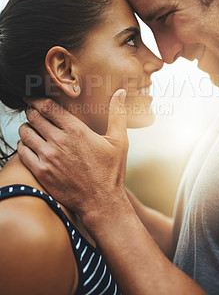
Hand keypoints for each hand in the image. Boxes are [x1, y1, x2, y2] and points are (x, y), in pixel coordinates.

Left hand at [17, 89, 127, 218]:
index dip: (36, 100)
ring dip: (26, 128)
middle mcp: (59, 141)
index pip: (47, 107)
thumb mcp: (119, 141)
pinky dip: (23, 145)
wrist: (101, 202)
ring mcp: (48, 158)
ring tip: (31, 128)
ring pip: (25, 133)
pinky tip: (29, 145)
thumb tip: (121, 92)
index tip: (32, 98)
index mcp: (76, 130)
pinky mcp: (41, 173)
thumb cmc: (111, 171)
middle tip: (33, 112)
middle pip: (34, 117)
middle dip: (31, 112)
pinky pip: (22, 152)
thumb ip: (117, 114)